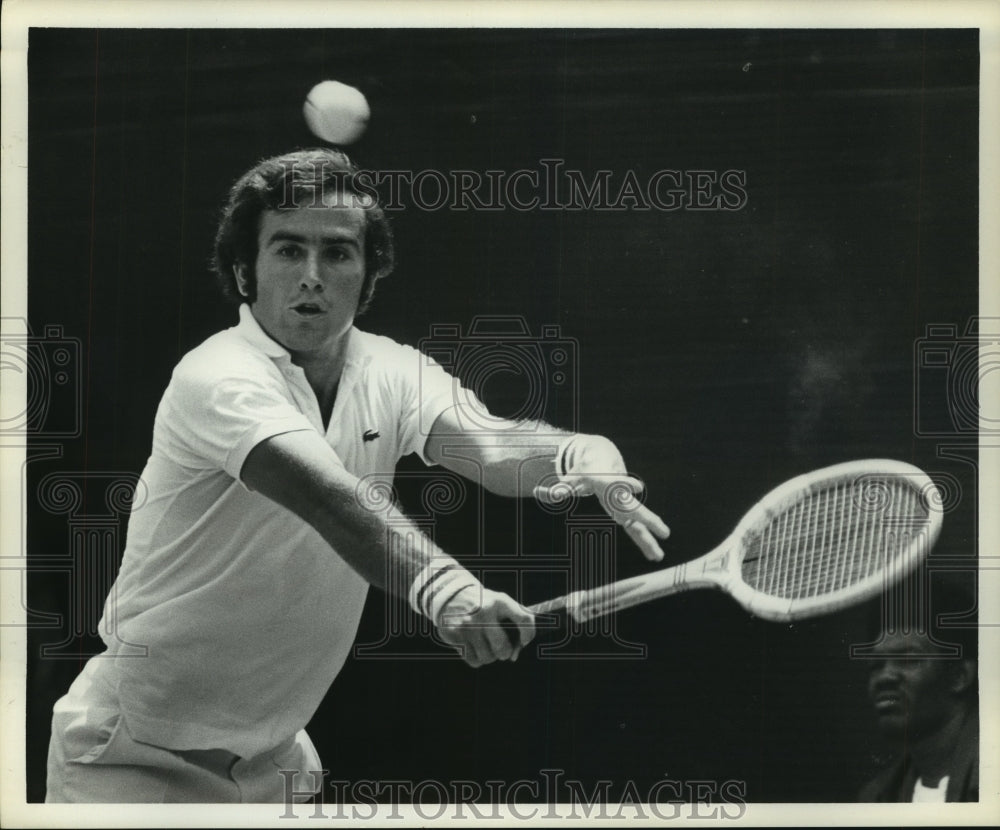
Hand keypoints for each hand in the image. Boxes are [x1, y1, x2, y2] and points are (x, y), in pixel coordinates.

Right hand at [436, 586, 535, 667]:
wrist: (453, 596)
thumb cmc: (485, 605)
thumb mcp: (501, 604)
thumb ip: (515, 623)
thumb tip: (514, 656)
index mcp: (500, 601)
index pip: (524, 619)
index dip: (529, 634)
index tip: (524, 641)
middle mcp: (483, 612)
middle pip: (503, 649)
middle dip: (504, 652)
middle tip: (500, 646)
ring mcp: (468, 625)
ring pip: (488, 658)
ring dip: (489, 656)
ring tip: (485, 643)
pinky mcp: (455, 635)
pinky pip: (474, 661)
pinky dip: (477, 658)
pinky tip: (473, 645)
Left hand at [534, 434, 669, 561]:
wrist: (601, 458)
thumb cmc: (585, 469)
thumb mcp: (570, 478)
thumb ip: (556, 488)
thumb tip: (537, 492)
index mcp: (607, 483)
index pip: (617, 484)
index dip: (626, 485)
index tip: (637, 487)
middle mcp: (619, 495)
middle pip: (634, 508)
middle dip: (648, 520)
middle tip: (664, 532)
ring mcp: (624, 504)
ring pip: (638, 523)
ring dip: (648, 539)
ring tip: (658, 556)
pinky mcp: (624, 511)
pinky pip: (635, 528)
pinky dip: (644, 540)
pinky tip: (653, 553)